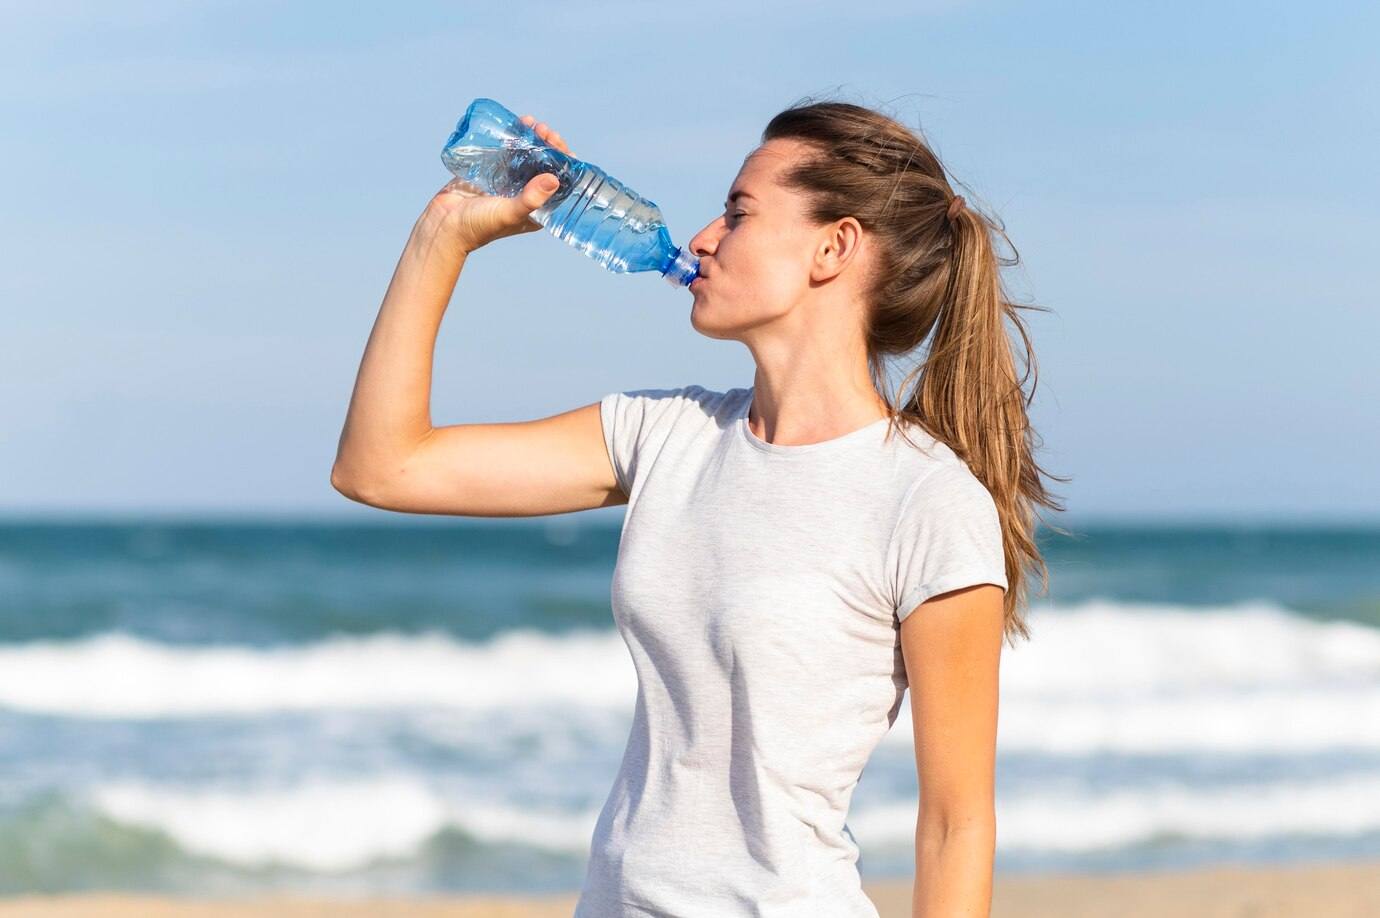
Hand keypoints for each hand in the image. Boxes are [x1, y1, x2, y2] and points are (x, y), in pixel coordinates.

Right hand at [425, 113, 577, 253]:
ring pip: (528, 156)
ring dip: (534, 139)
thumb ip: (531, 199)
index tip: (562, 146)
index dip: (565, 164)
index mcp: (537, 209)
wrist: (444, 224)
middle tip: (546, 131)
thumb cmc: (478, 226)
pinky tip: (519, 124)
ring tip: (535, 125)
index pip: (559, 184)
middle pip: (545, 166)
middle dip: (549, 147)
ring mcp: (509, 182)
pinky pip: (508, 151)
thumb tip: (554, 179)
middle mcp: (526, 194)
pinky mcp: (492, 172)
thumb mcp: (508, 213)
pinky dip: (515, 137)